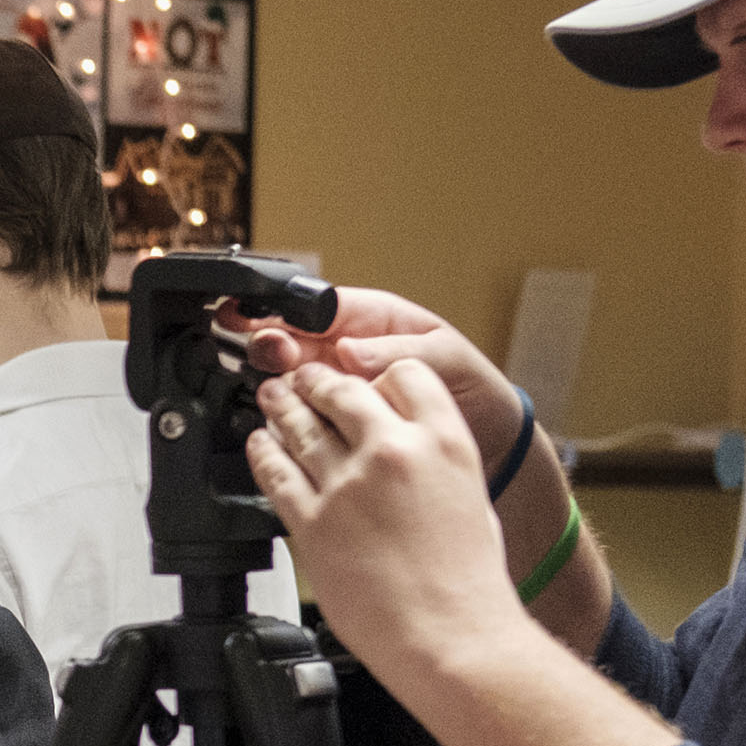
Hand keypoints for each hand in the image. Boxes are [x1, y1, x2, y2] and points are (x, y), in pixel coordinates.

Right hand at [227, 286, 530, 480]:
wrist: (488, 439)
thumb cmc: (472, 386)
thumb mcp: (445, 359)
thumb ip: (398, 353)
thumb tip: (349, 350)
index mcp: (370, 320)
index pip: (314, 306)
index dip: (280, 308)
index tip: (257, 318)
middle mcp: (345, 349)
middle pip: (289, 339)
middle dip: (271, 345)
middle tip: (274, 358)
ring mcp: (337, 387)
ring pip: (286, 379)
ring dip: (273, 383)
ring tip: (276, 392)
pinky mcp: (335, 423)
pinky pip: (300, 416)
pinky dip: (285, 420)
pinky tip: (283, 423)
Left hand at [244, 359, 531, 685]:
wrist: (450, 635)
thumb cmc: (467, 580)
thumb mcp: (470, 495)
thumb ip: (436, 458)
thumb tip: (407, 445)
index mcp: (443, 441)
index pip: (405, 373)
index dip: (377, 371)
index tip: (362, 376)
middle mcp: (394, 452)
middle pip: (343, 390)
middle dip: (318, 380)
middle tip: (302, 376)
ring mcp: (349, 486)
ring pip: (302, 427)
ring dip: (282, 406)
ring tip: (272, 396)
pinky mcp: (313, 522)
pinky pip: (276, 474)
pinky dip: (263, 452)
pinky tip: (259, 442)